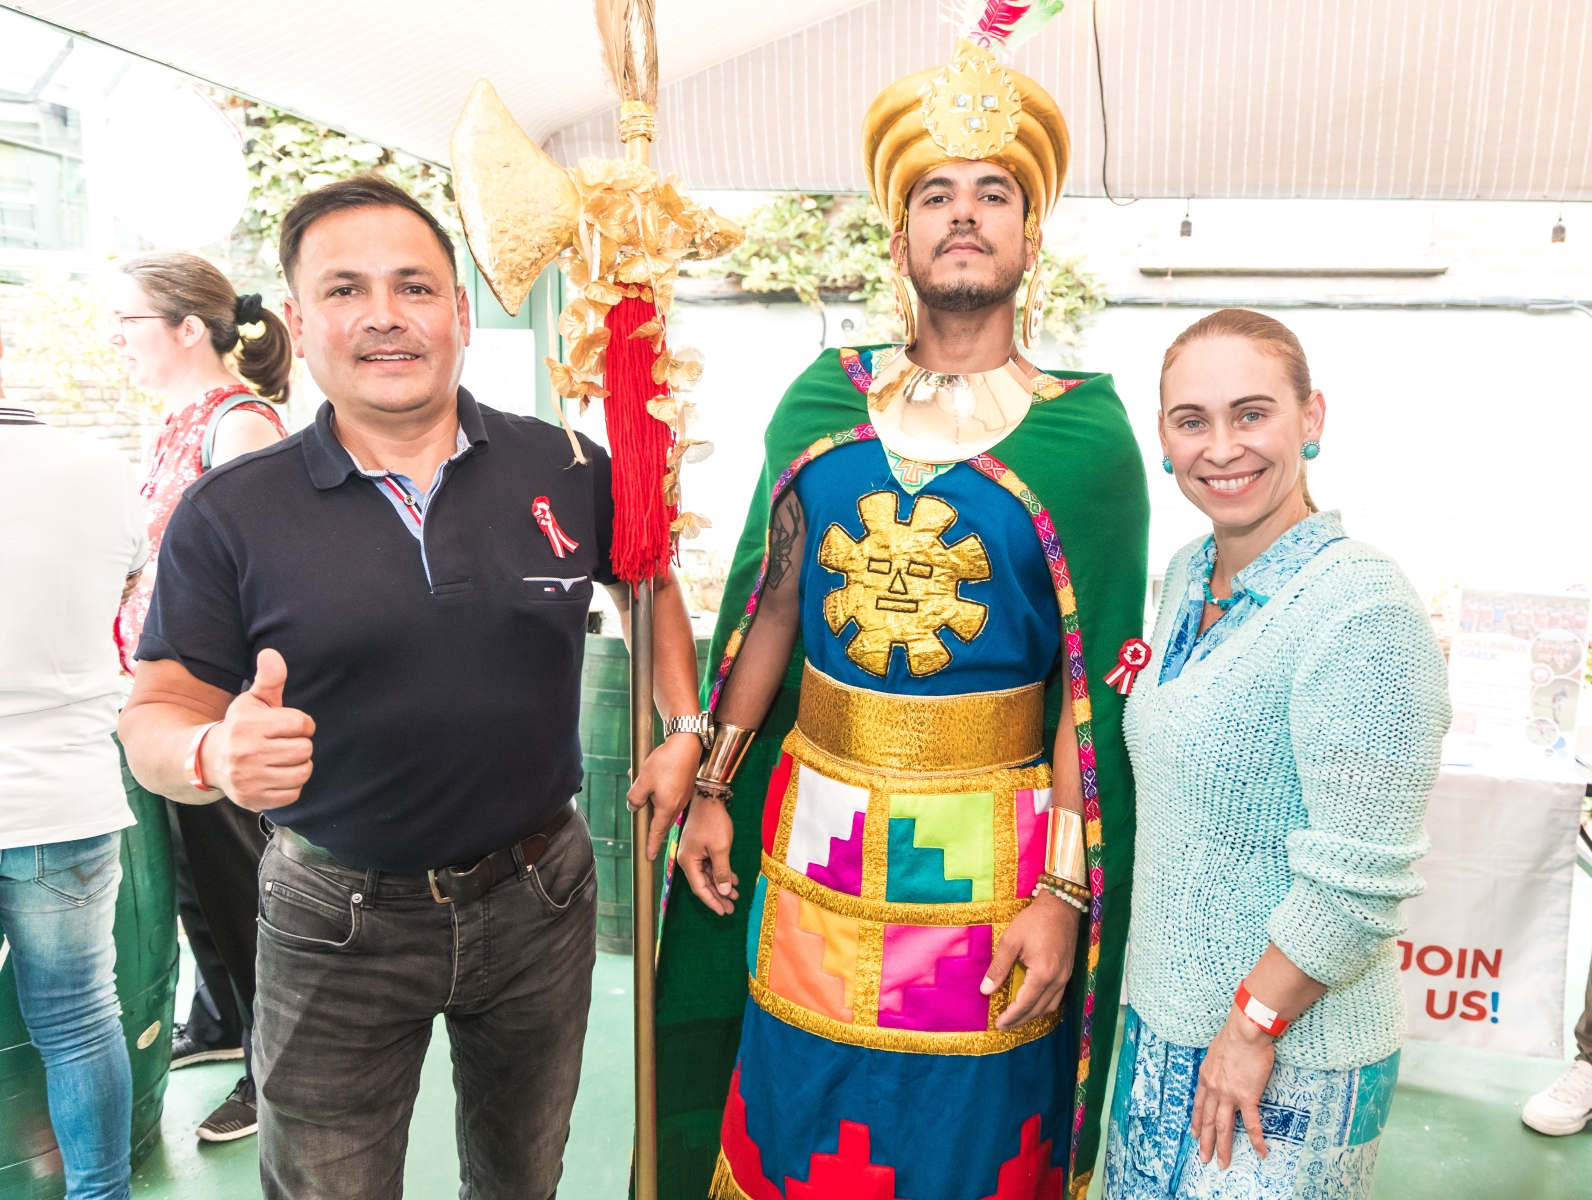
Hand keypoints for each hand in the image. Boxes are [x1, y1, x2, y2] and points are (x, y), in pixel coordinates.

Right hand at [200, 649, 314, 810]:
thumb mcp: (253, 701)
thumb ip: (269, 678)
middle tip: (286, 744)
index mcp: (249, 725)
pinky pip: (293, 794)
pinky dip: (291, 785)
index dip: (302, 724)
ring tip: (283, 759)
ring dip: (299, 766)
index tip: (292, 726)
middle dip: (300, 745)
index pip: (300, 723)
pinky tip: (277, 775)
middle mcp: (246, 752)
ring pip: (302, 772)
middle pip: (304, 749)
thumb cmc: (241, 727)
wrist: (209, 761)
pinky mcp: (252, 799)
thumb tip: (271, 654)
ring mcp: (248, 778)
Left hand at [626, 731, 701, 860]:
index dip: (651, 845)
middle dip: (653, 827)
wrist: (687, 744)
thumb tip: (633, 806)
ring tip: (643, 788)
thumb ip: (635, 797)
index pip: (656, 832)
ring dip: (654, 803)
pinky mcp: (685, 785)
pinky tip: (651, 777)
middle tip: (646, 832)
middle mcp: (677, 805)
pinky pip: (670, 795)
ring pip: (665, 806)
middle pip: (662, 822)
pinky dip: (659, 792)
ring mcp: (683, 795)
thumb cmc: (666, 762)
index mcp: (666, 808)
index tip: (649, 857)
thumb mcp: (643, 781)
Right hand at [679, 795, 737, 914]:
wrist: (710, 798)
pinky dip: (722, 873)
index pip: (699, 888)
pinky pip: (711, 865)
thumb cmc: (713, 822)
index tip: (723, 911)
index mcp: (688, 861)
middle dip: (718, 896)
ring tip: (735, 897)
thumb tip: (725, 892)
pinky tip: (734, 879)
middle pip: (703, 884)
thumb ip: (721, 871)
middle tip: (731, 909)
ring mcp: (695, 853)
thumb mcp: (720, 848)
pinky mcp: (702, 847)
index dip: (712, 901)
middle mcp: (689, 859)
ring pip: (709, 875)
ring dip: (722, 886)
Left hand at [981, 891, 1078, 1029]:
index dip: (1011, 1016)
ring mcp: (1065, 977)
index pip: (1025, 1004)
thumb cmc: (1034, 920)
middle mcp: (1057, 980)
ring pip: (1050, 1006)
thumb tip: (985, 990)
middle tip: (1004, 1025)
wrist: (1061, 906)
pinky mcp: (1068, 972)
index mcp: (1042, 974)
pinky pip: (1057, 997)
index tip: (998, 1024)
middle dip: (1020, 1020)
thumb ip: (998, 967)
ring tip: (1017, 1018)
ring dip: (1033, 1015)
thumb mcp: (1011, 941)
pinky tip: (1033, 1004)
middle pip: (1038, 1010)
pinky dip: (1044, 1005)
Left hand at [1193, 1007, 1274, 1168]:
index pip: (1199, 1104)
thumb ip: (1217, 1064)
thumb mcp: (1216, 1050)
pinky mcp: (1246, 1097)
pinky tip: (1261, 1153)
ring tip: (1222, 1163)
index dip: (1196, 1120)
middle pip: (1208, 1120)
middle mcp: (1214, 1089)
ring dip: (1222, 1147)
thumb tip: (1221, 1067)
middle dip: (1205, 1141)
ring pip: (1223, 1126)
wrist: (1244, 1032)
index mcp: (1206, 1077)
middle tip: (1204, 1158)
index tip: (1194, 1133)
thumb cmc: (1234, 1036)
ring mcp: (1229, 1095)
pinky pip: (1251, 1124)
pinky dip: (1256, 1140)